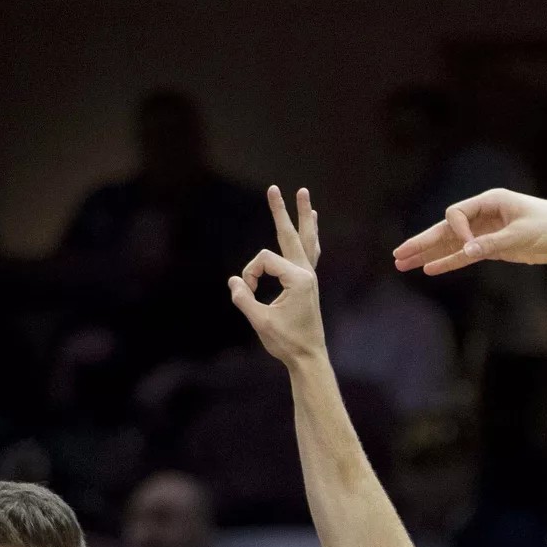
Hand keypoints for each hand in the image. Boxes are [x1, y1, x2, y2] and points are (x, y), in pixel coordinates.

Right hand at [228, 185, 328, 366]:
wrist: (308, 357)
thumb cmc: (286, 342)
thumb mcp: (260, 322)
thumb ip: (244, 299)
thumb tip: (234, 281)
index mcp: (298, 279)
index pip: (264, 260)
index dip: (249, 274)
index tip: (246, 292)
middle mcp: (307, 273)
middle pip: (291, 234)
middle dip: (281, 212)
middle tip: (274, 188)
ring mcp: (310, 277)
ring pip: (306, 239)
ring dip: (303, 217)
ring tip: (304, 195)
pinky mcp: (308, 284)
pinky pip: (309, 252)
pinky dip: (308, 236)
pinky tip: (312, 224)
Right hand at [392, 190, 546, 275]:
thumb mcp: (521, 235)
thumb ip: (492, 244)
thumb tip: (466, 252)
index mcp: (490, 201)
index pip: (457, 214)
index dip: (457, 232)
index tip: (472, 248)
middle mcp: (483, 214)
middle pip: (445, 228)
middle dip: (422, 241)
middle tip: (398, 254)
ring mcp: (485, 231)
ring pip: (450, 243)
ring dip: (428, 253)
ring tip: (403, 263)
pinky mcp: (490, 246)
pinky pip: (463, 255)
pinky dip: (448, 262)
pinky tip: (429, 269)